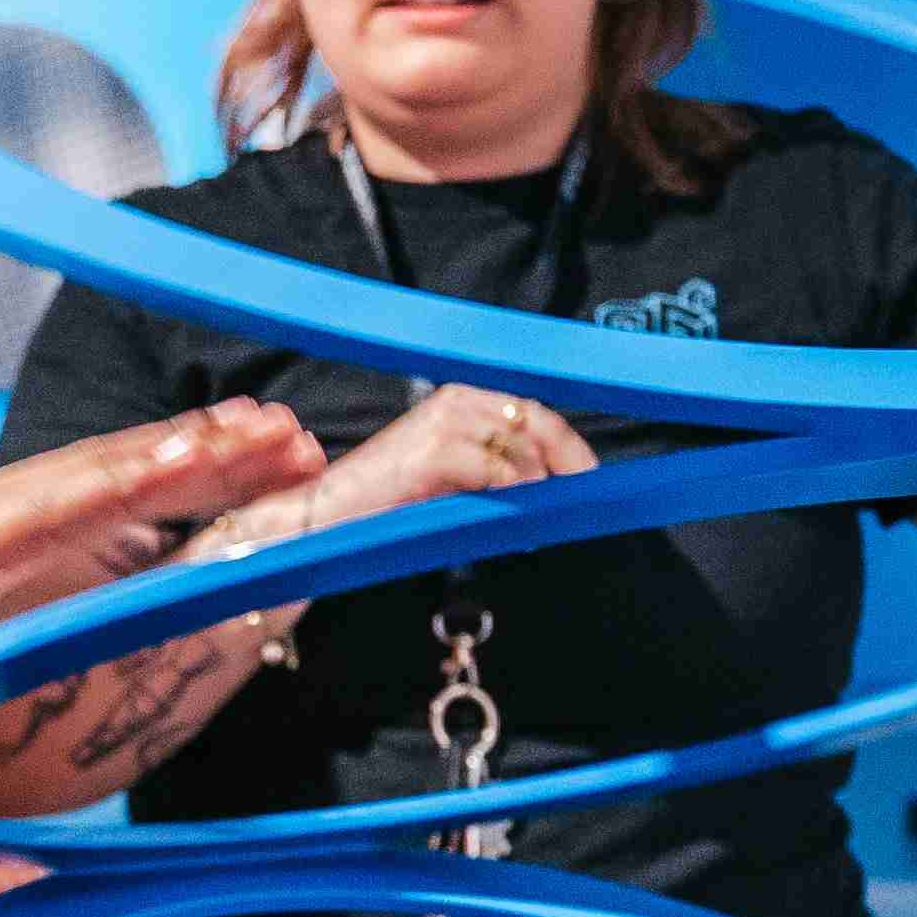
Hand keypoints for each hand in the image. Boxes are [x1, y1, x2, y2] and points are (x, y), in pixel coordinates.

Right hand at [0, 399, 324, 714]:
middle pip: (123, 470)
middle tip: (300, 438)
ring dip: (200, 456)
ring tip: (279, 437)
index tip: (245, 459)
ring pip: (111, 476)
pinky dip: (130, 485)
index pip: (97, 491)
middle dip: (217, 452)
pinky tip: (187, 469)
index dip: (175, 471)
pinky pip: (63, 514)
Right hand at [301, 383, 591, 533]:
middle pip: (533, 420)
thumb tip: (547, 483)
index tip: (590, 474)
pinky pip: (495, 468)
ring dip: (541, 481)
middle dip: (567, 457)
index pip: (530, 411)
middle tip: (586, 491)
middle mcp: (453, 402)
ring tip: (547, 510)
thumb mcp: (448, 476)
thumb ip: (492, 467)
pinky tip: (518, 510)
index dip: (567, 442)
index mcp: (458, 400)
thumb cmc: (384, 502)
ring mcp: (442, 424)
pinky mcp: (432, 453)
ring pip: (518, 445)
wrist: (327, 515)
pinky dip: (515, 490)